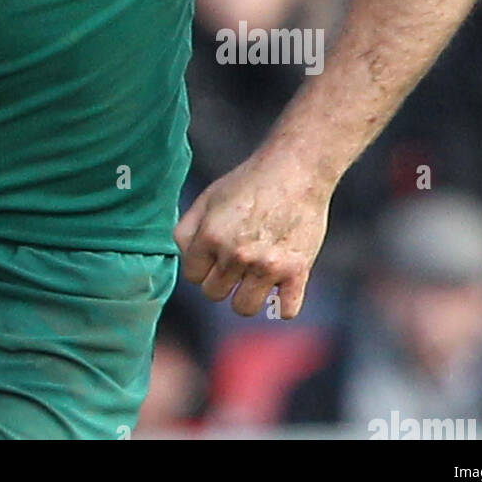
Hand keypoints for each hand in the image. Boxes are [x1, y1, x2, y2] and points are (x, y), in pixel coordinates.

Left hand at [174, 157, 331, 317]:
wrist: (295, 170)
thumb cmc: (248, 182)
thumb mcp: (208, 198)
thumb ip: (186, 230)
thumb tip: (185, 259)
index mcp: (210, 236)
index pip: (192, 276)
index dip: (202, 266)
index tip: (215, 255)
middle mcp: (236, 254)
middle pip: (214, 294)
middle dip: (222, 279)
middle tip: (236, 260)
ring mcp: (267, 266)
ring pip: (244, 308)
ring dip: (247, 295)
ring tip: (254, 275)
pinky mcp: (297, 272)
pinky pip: (285, 311)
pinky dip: (282, 302)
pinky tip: (281, 284)